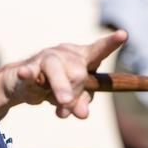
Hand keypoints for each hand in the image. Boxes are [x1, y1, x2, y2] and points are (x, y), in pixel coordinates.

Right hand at [0, 30, 126, 126]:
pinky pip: (30, 72)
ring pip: (56, 71)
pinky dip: (28, 74)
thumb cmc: (56, 86)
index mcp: (82, 58)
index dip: (110, 43)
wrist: (24, 85)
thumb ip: (82, 102)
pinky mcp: (29, 68)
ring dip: (61, 87)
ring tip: (64, 101)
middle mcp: (65, 54)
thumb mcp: (74, 96)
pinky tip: (25, 73)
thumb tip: (82, 114)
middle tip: (66, 104)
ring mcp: (46, 58)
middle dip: (75, 93)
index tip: (123, 34)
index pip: (98, 50)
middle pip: (78, 73)